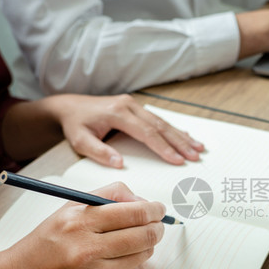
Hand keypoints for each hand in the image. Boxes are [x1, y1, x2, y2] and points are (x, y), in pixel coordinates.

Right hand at [0, 182, 164, 268]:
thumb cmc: (45, 243)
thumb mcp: (69, 209)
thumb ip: (107, 197)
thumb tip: (142, 201)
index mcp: (79, 222)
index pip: (133, 212)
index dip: (154, 209)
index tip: (158, 208)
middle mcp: (88, 248)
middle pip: (144, 234)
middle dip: (157, 227)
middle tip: (157, 224)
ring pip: (144, 255)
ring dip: (146, 245)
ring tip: (133, 240)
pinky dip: (135, 264)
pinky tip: (120, 259)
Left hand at [44, 94, 204, 167]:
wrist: (70, 107)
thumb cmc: (75, 124)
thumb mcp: (80, 141)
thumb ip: (99, 152)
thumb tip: (120, 164)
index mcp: (118, 113)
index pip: (146, 133)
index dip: (163, 147)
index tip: (177, 159)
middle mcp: (129, 105)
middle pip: (160, 126)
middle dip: (179, 142)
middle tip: (195, 155)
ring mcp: (133, 104)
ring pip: (162, 121)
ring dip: (181, 135)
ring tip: (198, 148)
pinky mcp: (135, 107)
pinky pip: (158, 119)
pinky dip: (174, 129)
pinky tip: (186, 136)